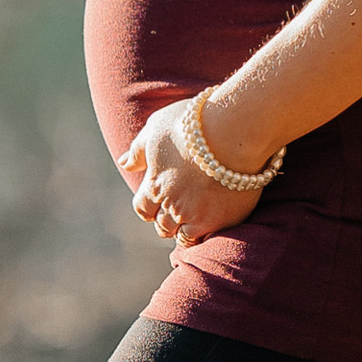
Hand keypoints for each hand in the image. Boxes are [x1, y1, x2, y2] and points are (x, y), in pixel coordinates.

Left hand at [119, 95, 263, 254]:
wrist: (237, 130)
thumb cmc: (196, 124)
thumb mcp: (157, 128)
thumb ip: (139, 150)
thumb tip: (124, 164)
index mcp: (155, 185)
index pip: (142, 209)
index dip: (149, 205)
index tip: (158, 199)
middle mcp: (173, 206)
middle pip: (162, 226)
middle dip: (167, 218)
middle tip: (179, 206)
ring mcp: (199, 216)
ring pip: (184, 236)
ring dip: (186, 229)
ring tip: (196, 216)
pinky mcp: (224, 220)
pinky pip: (208, 238)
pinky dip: (206, 232)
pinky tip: (212, 219)